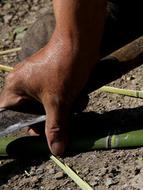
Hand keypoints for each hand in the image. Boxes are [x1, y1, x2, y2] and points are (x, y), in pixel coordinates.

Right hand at [0, 31, 96, 154]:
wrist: (82, 41)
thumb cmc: (65, 67)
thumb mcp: (60, 102)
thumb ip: (56, 127)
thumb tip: (57, 150)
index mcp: (14, 88)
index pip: (12, 117)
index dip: (27, 127)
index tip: (42, 133)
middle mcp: (22, 83)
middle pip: (34, 112)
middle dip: (54, 116)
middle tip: (66, 116)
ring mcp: (39, 78)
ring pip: (50, 104)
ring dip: (66, 107)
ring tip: (76, 101)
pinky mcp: (54, 74)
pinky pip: (59, 94)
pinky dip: (70, 97)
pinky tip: (81, 95)